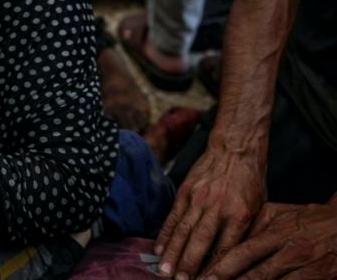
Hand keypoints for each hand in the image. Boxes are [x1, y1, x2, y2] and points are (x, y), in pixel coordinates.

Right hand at [155, 147, 265, 277]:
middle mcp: (217, 208)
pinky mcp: (185, 191)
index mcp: (240, 214)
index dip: (215, 268)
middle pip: (201, 242)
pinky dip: (165, 234)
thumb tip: (232, 258)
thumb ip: (244, 232)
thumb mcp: (258, 207)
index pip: (226, 248)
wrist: (235, 148)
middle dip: (189, 265)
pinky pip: (173, 216)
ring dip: (172, 253)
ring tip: (164, 272)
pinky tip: (158, 249)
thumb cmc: (250, 180)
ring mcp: (198, 199)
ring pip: (183, 231)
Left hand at [202, 199, 336, 278]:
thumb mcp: (277, 213)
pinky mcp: (320, 277)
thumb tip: (225, 236)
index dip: (222, 267)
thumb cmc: (306, 219)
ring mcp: (307, 267)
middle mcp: (290, 250)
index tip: (203, 276)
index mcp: (276, 231)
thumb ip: (252, 225)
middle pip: (256, 274)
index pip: (243, 252)